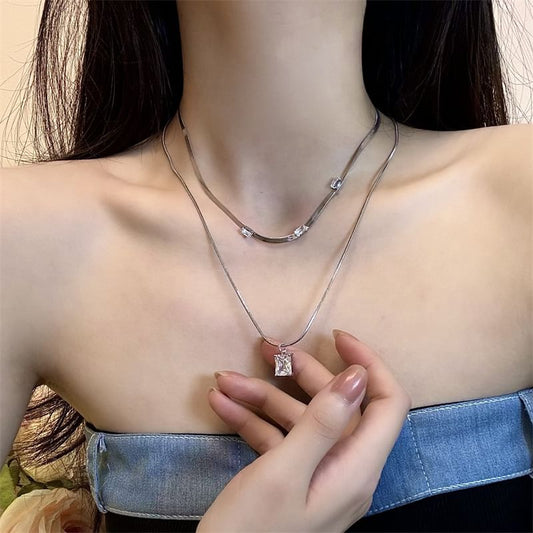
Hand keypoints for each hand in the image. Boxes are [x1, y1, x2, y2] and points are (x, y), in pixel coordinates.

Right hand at [196, 330, 411, 532]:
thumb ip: (323, 422)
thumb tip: (357, 375)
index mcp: (356, 467)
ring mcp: (317, 473)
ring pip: (298, 420)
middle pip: (334, 404)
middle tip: (264, 350)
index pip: (386, 403)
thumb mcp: (284, 471)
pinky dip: (251, 421)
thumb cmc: (252, 532)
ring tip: (223, 380)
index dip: (368, 364)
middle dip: (298, 374)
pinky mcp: (292, 479)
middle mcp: (344, 467)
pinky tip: (220, 405)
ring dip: (261, 397)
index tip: (336, 338)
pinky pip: (278, 440)